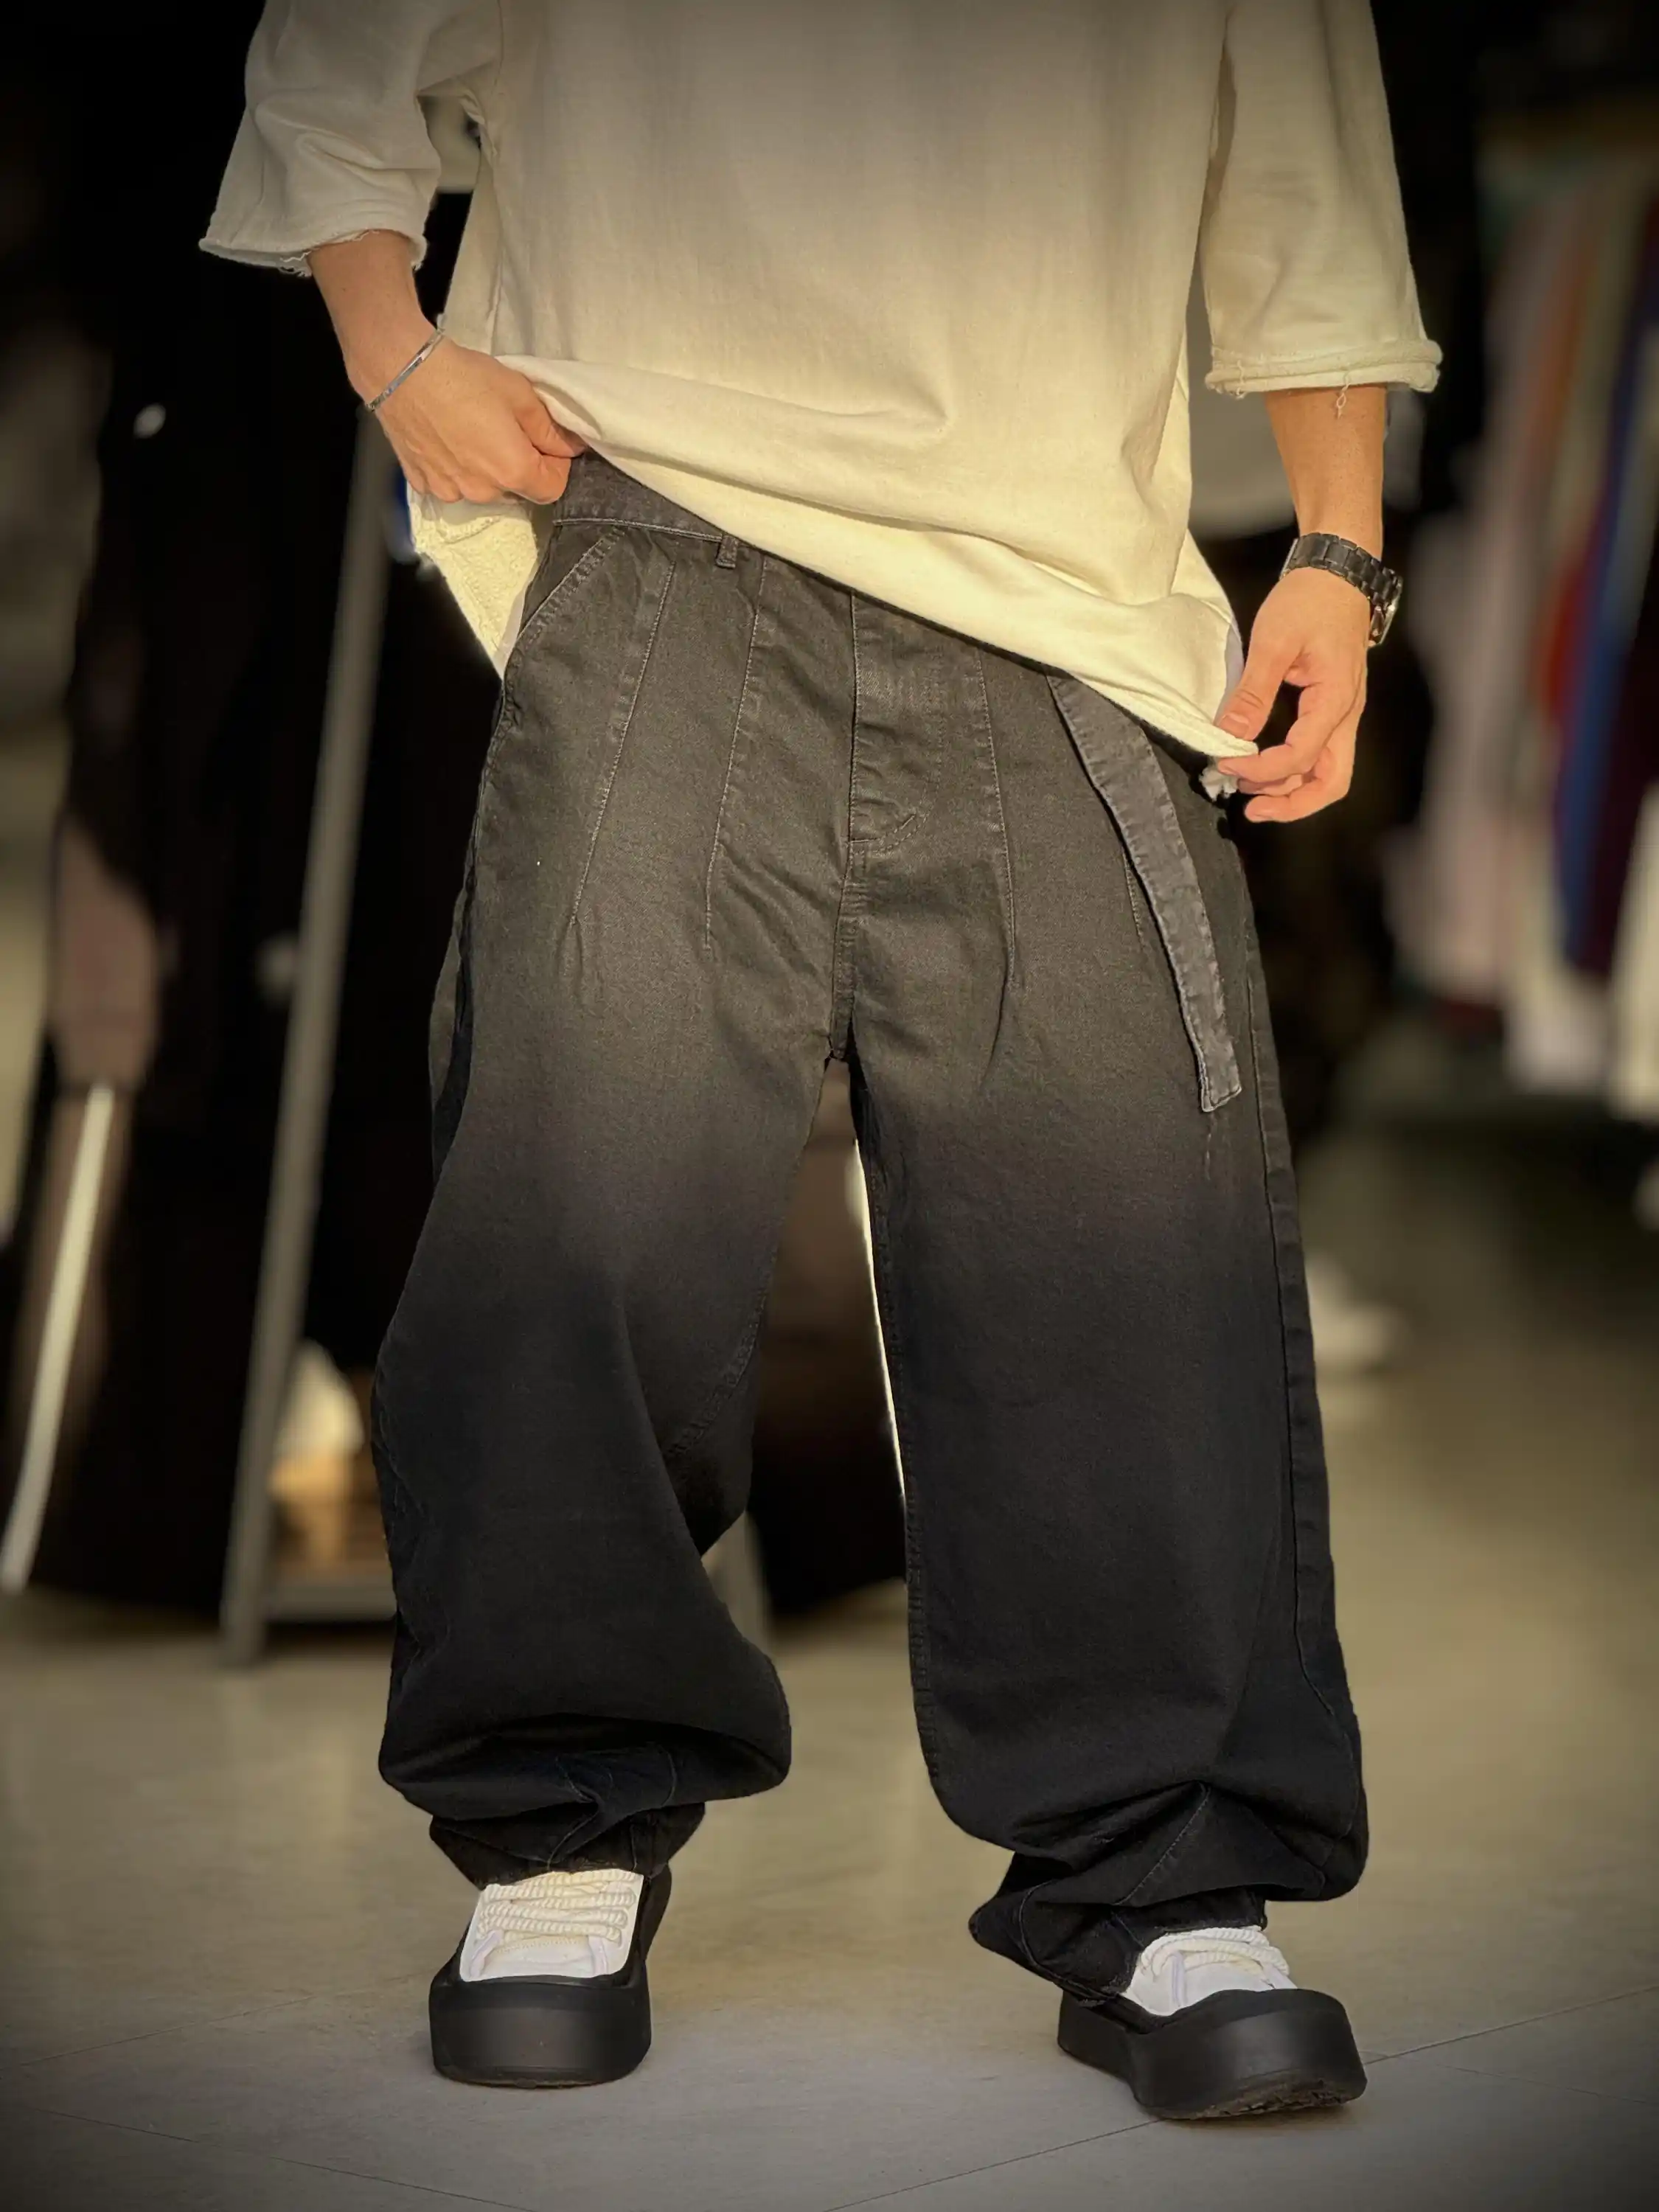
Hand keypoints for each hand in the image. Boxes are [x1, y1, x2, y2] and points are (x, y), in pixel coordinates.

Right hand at [370, 333, 586, 504]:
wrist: (401, 370)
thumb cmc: (464, 377)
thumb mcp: (519, 393)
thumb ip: (549, 428)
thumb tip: (570, 447)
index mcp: (512, 471)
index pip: (552, 489)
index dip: (557, 466)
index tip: (548, 443)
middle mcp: (482, 492)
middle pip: (515, 489)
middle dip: (519, 464)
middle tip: (506, 427)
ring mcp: (449, 490)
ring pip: (482, 488)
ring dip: (486, 468)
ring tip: (472, 431)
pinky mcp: (422, 483)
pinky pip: (450, 483)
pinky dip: (455, 467)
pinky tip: (446, 438)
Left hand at [1211, 565, 1370, 822]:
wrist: (1337, 571)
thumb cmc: (1311, 598)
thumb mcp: (1274, 641)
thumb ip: (1253, 692)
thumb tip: (1229, 734)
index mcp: (1336, 699)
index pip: (1300, 756)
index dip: (1261, 770)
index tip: (1226, 763)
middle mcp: (1346, 714)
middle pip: (1331, 782)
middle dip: (1292, 803)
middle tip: (1251, 808)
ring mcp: (1342, 713)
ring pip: (1327, 772)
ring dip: (1290, 787)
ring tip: (1249, 789)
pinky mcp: (1332, 707)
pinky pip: (1319, 752)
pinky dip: (1293, 768)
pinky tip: (1263, 765)